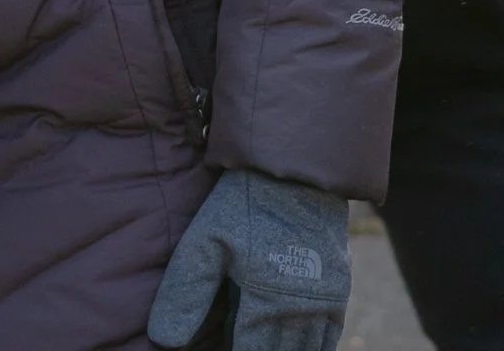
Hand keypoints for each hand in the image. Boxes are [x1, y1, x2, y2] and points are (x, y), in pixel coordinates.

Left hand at [149, 169, 349, 350]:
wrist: (295, 171)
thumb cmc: (242, 205)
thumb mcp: (204, 242)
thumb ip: (186, 293)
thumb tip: (163, 342)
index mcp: (267, 300)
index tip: (221, 349)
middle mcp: (302, 307)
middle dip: (259, 350)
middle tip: (239, 342)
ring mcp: (326, 300)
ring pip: (307, 350)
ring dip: (286, 350)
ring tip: (259, 341)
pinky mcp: (340, 289)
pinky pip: (329, 335)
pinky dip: (312, 345)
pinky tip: (290, 342)